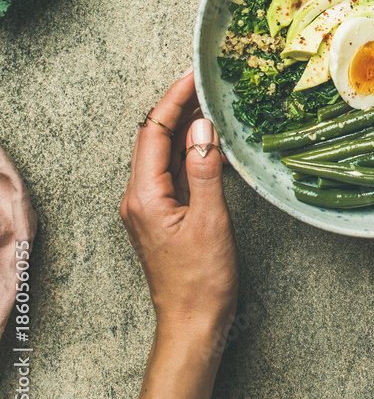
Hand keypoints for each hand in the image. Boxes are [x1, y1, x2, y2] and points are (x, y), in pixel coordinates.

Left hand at [120, 69, 237, 342]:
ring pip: (162, 153)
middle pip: (154, 138)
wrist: (193, 324)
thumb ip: (204, 169)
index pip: (154, 131)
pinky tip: (208, 141)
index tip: (194, 74)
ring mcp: (148, 207)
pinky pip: (171, 172)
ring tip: (210, 101)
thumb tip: (202, 127)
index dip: (174, 99)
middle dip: (178, 106)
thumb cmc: (201, 280)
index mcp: (143, 195)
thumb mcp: (210, 220)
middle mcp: (138, 197)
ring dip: (183, 126)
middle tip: (206, 81)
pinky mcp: (162, 215)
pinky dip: (188, 151)